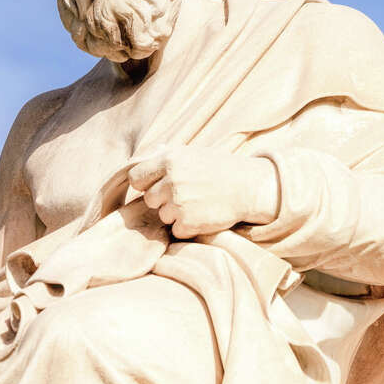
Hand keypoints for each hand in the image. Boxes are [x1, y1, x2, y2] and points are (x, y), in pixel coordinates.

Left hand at [127, 146, 278, 238]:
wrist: (249, 187)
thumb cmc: (219, 168)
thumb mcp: (191, 153)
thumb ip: (163, 156)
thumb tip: (134, 160)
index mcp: (170, 160)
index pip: (136, 177)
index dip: (145, 183)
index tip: (156, 185)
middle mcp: (172, 181)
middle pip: (149, 199)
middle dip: (162, 200)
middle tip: (184, 194)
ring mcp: (179, 203)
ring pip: (162, 216)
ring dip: (176, 214)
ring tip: (196, 203)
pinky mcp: (189, 223)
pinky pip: (176, 230)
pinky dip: (187, 227)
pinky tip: (202, 215)